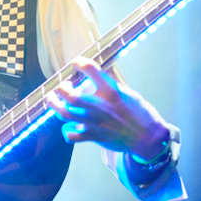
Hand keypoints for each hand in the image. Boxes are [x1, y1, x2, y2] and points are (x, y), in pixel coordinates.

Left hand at [48, 58, 169, 159]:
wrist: (148, 137)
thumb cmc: (140, 113)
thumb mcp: (128, 93)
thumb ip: (111, 83)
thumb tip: (101, 71)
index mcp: (111, 91)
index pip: (90, 69)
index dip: (79, 63)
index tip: (76, 63)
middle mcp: (100, 105)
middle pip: (70, 94)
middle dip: (60, 88)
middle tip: (60, 86)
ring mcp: (95, 122)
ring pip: (66, 113)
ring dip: (55, 105)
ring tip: (52, 99)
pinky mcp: (94, 136)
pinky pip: (72, 135)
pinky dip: (67, 130)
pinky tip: (68, 125)